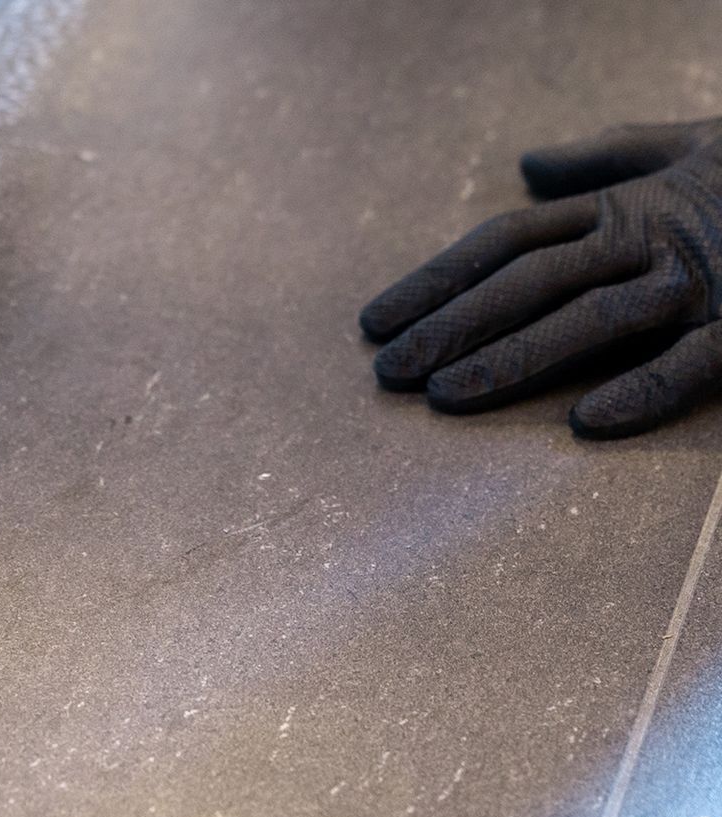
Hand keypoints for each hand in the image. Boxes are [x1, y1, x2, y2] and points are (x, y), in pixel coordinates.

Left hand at [361, 118, 721, 436]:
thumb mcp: (692, 146)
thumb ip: (608, 158)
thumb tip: (529, 166)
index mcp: (627, 206)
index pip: (507, 240)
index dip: (438, 280)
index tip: (375, 322)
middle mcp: (652, 240)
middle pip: (531, 280)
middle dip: (452, 325)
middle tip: (386, 373)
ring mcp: (702, 283)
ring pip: (594, 319)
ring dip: (516, 359)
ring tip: (448, 396)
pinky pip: (695, 363)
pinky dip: (643, 391)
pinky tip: (585, 423)